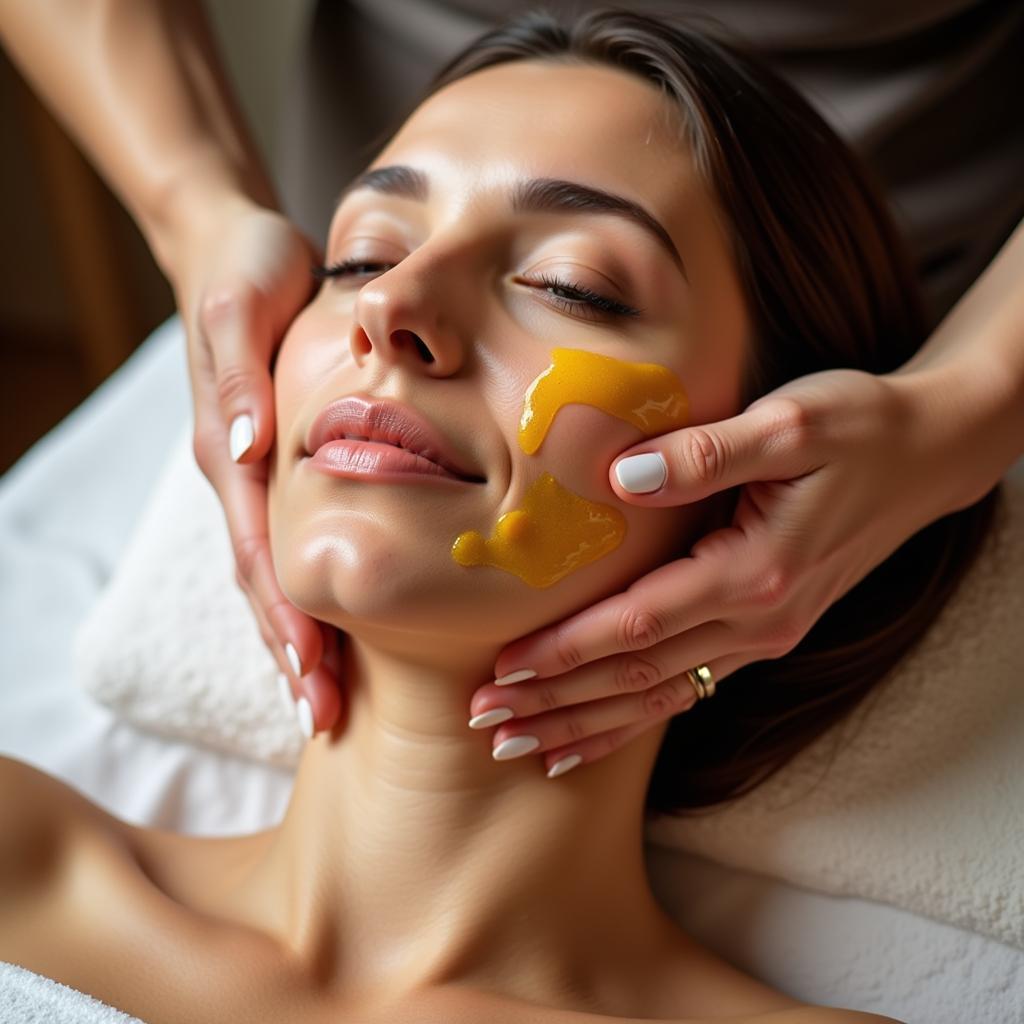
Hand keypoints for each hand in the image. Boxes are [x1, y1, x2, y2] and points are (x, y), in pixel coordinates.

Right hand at [168, 192, 342, 732]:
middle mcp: (238, 476)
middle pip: (263, 583)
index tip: (315, 678)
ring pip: (273, 575)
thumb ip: (241, 376)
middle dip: (292, 655)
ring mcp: (252, 477)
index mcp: (231, 451)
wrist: (236, 249)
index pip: (262, 553)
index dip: (286, 619)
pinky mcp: (272, 467)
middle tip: (323, 720)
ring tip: (324, 701)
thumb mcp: (244, 304)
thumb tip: (249, 449)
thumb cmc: (249, 272)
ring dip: (295, 640)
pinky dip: (304, 594)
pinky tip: (332, 630)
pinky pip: (288, 544)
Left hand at [469, 365, 979, 777]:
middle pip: (639, 677)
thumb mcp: (790, 423)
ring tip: (524, 745)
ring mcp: (767, 634)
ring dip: (588, 723)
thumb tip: (617, 477)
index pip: (638, 625)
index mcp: (756, 571)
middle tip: (488, 722)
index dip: (567, 651)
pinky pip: (690, 689)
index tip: (504, 668)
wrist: (926, 455)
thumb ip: (703, 455)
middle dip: (560, 702)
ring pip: (661, 698)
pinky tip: (596, 735)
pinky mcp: (767, 630)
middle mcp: (761, 619)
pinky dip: (636, 720)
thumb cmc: (858, 427)